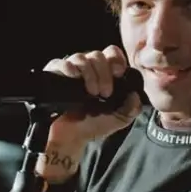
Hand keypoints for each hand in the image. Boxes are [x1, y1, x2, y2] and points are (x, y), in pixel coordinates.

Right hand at [36, 45, 141, 181]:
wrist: (72, 138)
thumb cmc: (94, 125)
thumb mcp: (120, 118)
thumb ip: (132, 108)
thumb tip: (136, 94)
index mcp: (104, 73)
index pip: (111, 53)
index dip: (116, 60)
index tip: (119, 73)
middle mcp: (88, 69)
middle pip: (97, 55)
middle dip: (104, 73)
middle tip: (105, 93)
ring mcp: (71, 71)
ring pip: (80, 57)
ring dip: (90, 74)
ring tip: (91, 93)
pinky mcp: (55, 75)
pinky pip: (60, 63)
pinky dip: (68, 67)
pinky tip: (74, 77)